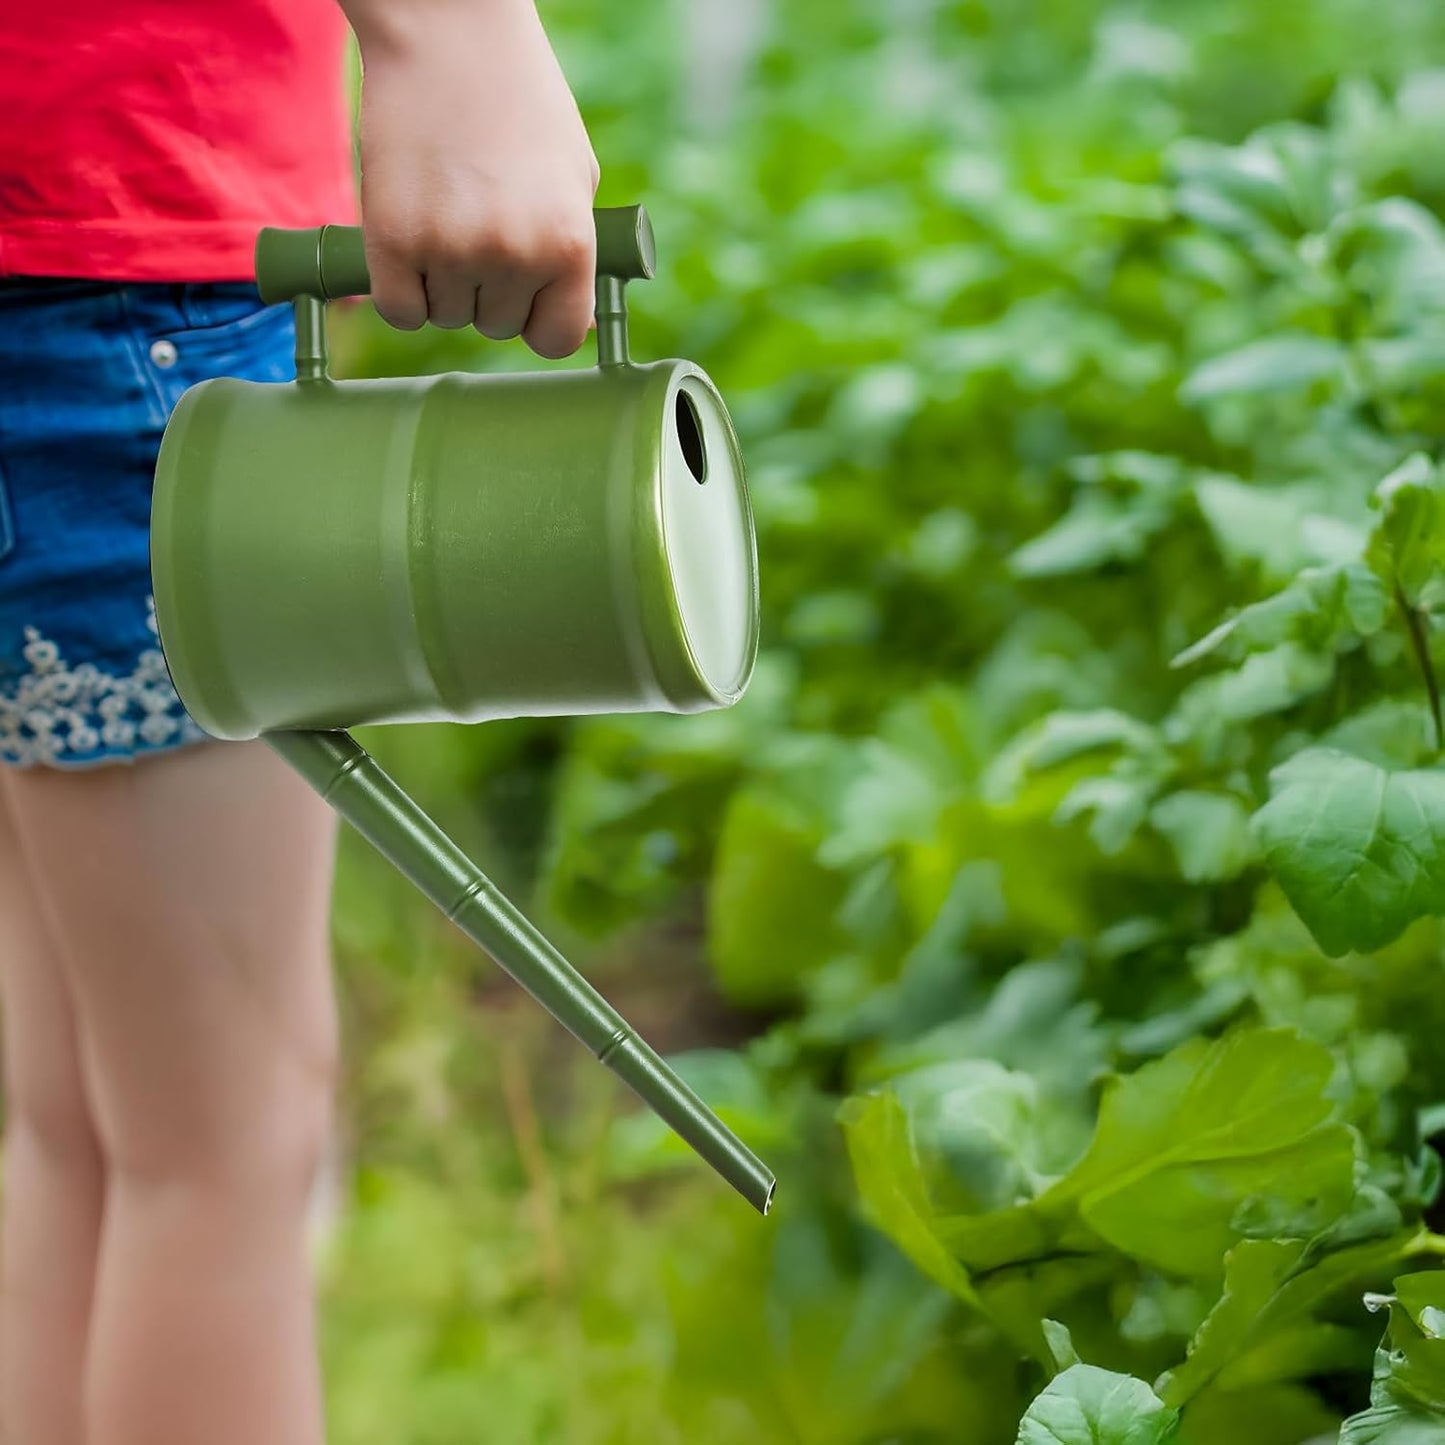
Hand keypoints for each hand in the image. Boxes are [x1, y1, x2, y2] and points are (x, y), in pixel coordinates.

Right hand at [339, 0, 599, 356]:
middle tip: (475, 225)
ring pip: (446, 316)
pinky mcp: (391, 239)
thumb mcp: (574, 177)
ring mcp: (450, 250)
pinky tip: (408, 244)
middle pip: (495, 326)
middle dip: (486, 289)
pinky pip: (400, 310)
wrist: (449, 32)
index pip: (557, 340)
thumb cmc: (519, 100)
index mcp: (569, 244)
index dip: (538, 320)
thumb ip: (571, 253)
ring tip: (445, 215)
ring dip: (441, 283)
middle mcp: (513, 256)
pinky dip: (401, 290)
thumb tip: (566, 320)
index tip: (524, 295)